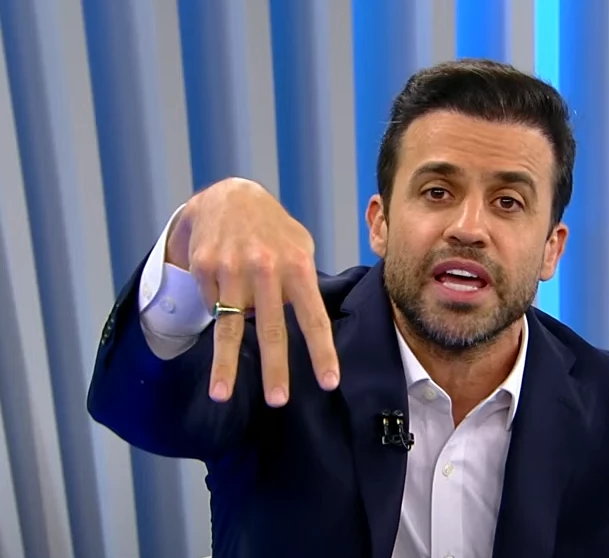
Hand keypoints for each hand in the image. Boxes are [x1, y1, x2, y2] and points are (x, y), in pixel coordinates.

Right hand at [166, 177, 338, 406]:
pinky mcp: (205, 269)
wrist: (229, 196)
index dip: (322, 352)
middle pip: (272, 329)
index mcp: (298, 266)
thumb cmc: (274, 231)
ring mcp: (232, 269)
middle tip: (279, 400)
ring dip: (225, 365)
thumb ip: (306, 283)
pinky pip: (212, 306)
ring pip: (230, 326)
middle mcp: (266, 269)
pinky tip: (221, 302)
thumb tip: (312, 323)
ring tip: (221, 394)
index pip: (314, 318)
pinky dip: (219, 313)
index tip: (329, 382)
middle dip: (275, 368)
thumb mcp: (300, 246)